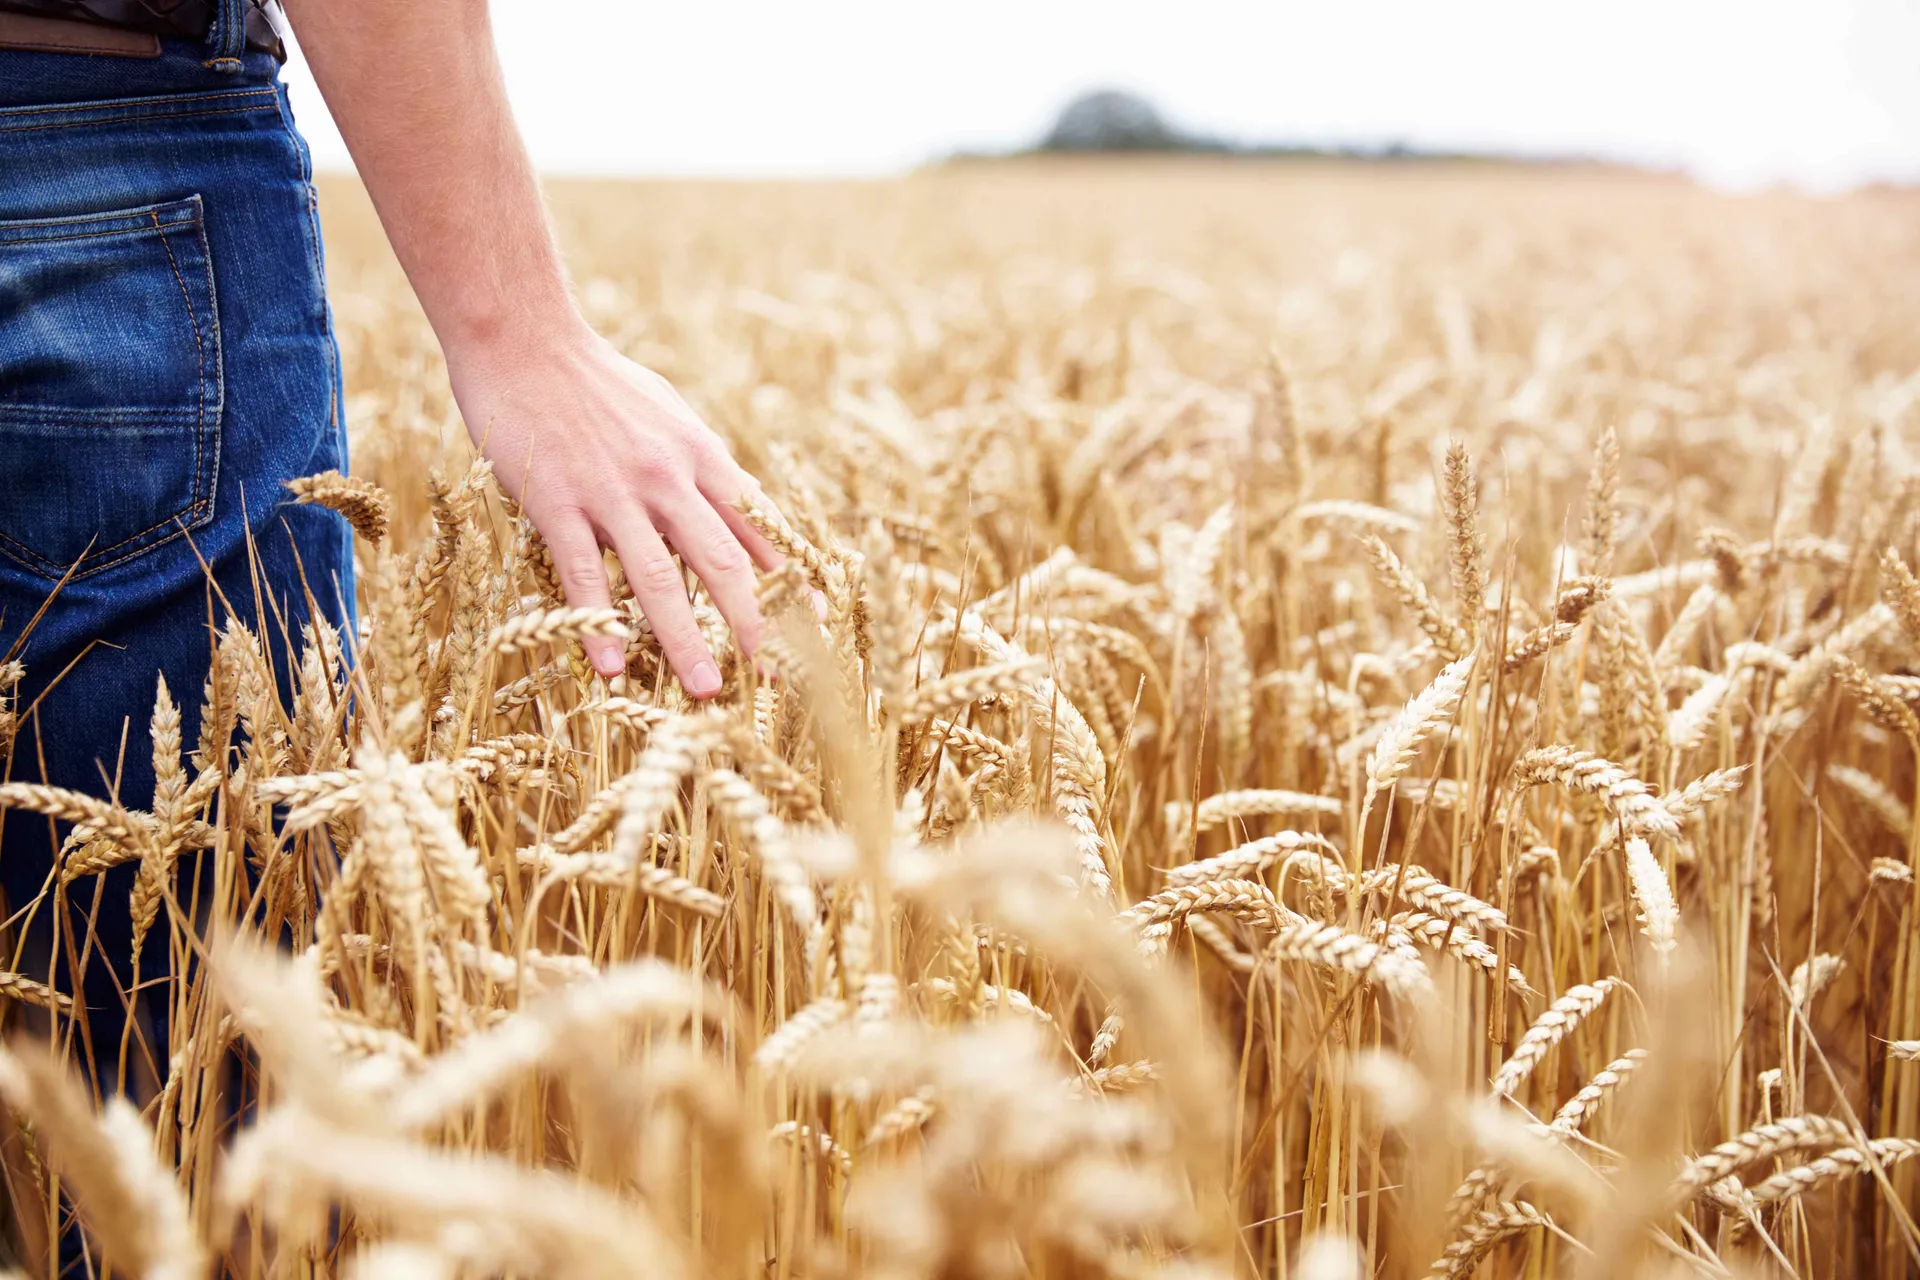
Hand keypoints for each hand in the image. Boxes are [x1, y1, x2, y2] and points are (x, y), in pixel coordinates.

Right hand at [445, 320, 781, 695]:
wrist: (524, 338)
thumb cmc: (601, 383)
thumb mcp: (672, 418)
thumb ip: (709, 469)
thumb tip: (753, 509)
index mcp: (701, 457)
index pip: (759, 529)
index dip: (791, 580)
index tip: (817, 625)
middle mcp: (667, 478)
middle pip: (723, 562)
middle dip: (753, 624)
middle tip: (773, 679)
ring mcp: (612, 491)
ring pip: (659, 577)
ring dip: (685, 639)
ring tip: (705, 689)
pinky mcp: (557, 500)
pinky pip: (585, 572)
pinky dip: (600, 623)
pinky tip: (611, 666)